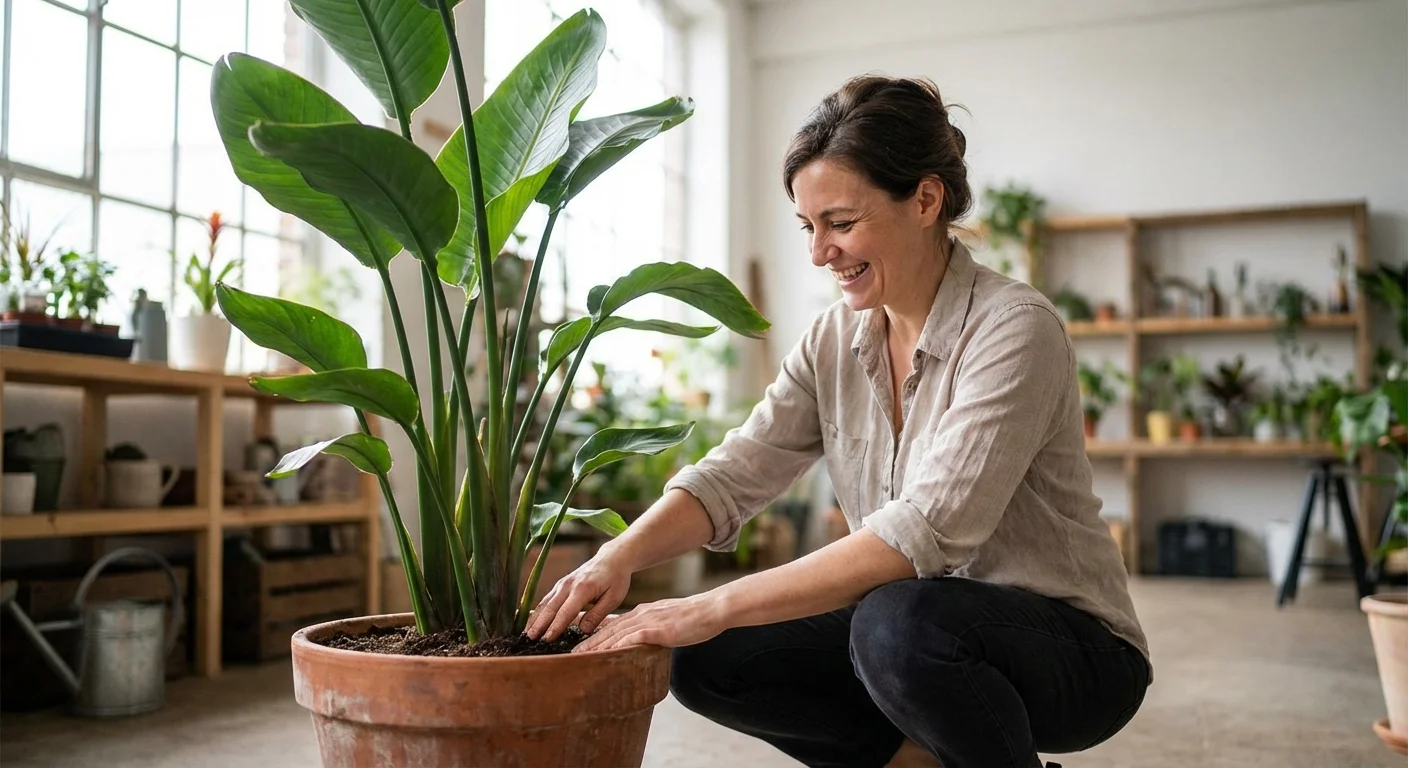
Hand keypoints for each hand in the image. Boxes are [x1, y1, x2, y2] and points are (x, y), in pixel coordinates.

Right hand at [525, 549, 632, 641]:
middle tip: (530, 640)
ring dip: (535, 618)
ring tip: (527, 634)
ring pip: (545, 603)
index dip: (555, 627)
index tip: (547, 640)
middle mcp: (568, 585)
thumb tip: (583, 631)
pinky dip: (539, 611)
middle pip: (550, 608)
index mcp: (582, 589)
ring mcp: (562, 583)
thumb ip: (597, 615)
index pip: (566, 612)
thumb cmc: (616, 579)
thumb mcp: (613, 598)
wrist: (612, 558)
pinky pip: (547, 599)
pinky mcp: (560, 584)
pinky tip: (533, 621)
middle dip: (539, 625)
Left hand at [572, 593, 726, 652]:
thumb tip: (643, 636)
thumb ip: (652, 626)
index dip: (597, 634)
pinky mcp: (655, 630)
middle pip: (609, 629)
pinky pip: (629, 640)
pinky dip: (614, 647)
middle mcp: (641, 614)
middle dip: (589, 642)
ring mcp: (647, 621)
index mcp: (643, 612)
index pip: (615, 624)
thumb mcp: (667, 620)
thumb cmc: (693, 618)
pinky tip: (603, 655)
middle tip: (572, 653)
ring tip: (580, 657)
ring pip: (614, 635)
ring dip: (595, 646)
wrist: (709, 610)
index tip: (583, 643)